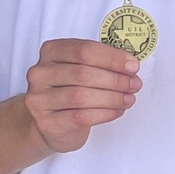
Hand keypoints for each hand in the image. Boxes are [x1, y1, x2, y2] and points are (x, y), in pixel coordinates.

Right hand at [24, 38, 141, 152]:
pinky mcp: (47, 122)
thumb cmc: (69, 90)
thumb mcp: (80, 68)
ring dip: (112, 98)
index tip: (132, 65)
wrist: (49, 124)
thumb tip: (129, 65)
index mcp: (51, 51)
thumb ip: (100, 63)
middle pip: (83, 73)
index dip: (111, 58)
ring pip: (81, 96)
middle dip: (115, 79)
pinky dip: (104, 114)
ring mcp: (40, 98)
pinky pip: (80, 117)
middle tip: (134, 84)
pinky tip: (117, 111)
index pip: (84, 50)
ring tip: (128, 99)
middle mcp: (40, 73)